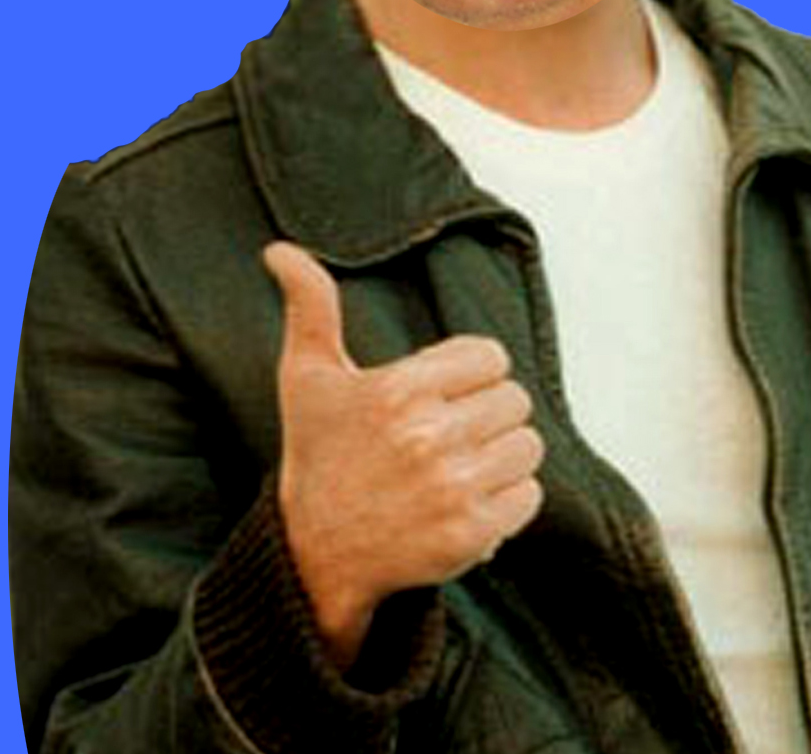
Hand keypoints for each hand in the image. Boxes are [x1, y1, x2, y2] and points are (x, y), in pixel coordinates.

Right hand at [263, 242, 544, 667]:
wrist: (311, 557)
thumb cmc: (317, 458)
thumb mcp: (307, 377)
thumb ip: (310, 307)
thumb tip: (280, 251)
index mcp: (399, 391)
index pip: (490, 356)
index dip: (471, 372)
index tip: (444, 393)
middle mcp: (429, 438)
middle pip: (514, 399)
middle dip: (488, 412)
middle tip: (452, 432)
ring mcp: (452, 489)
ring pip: (528, 445)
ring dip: (503, 455)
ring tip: (463, 464)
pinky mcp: (470, 536)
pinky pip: (530, 495)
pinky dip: (509, 499)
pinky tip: (470, 500)